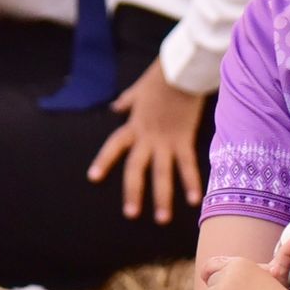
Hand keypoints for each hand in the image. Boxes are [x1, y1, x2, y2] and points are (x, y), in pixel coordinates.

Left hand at [88, 64, 205, 224]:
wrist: (183, 70)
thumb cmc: (162, 76)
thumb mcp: (138, 89)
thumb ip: (127, 101)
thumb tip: (117, 107)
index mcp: (134, 125)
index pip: (114, 146)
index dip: (104, 161)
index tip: (93, 177)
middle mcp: (147, 137)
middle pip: (136, 167)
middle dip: (133, 191)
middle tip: (131, 214)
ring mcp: (166, 140)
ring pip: (162, 172)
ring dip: (163, 196)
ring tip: (162, 219)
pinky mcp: (185, 138)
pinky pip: (188, 164)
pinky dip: (192, 182)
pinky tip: (195, 200)